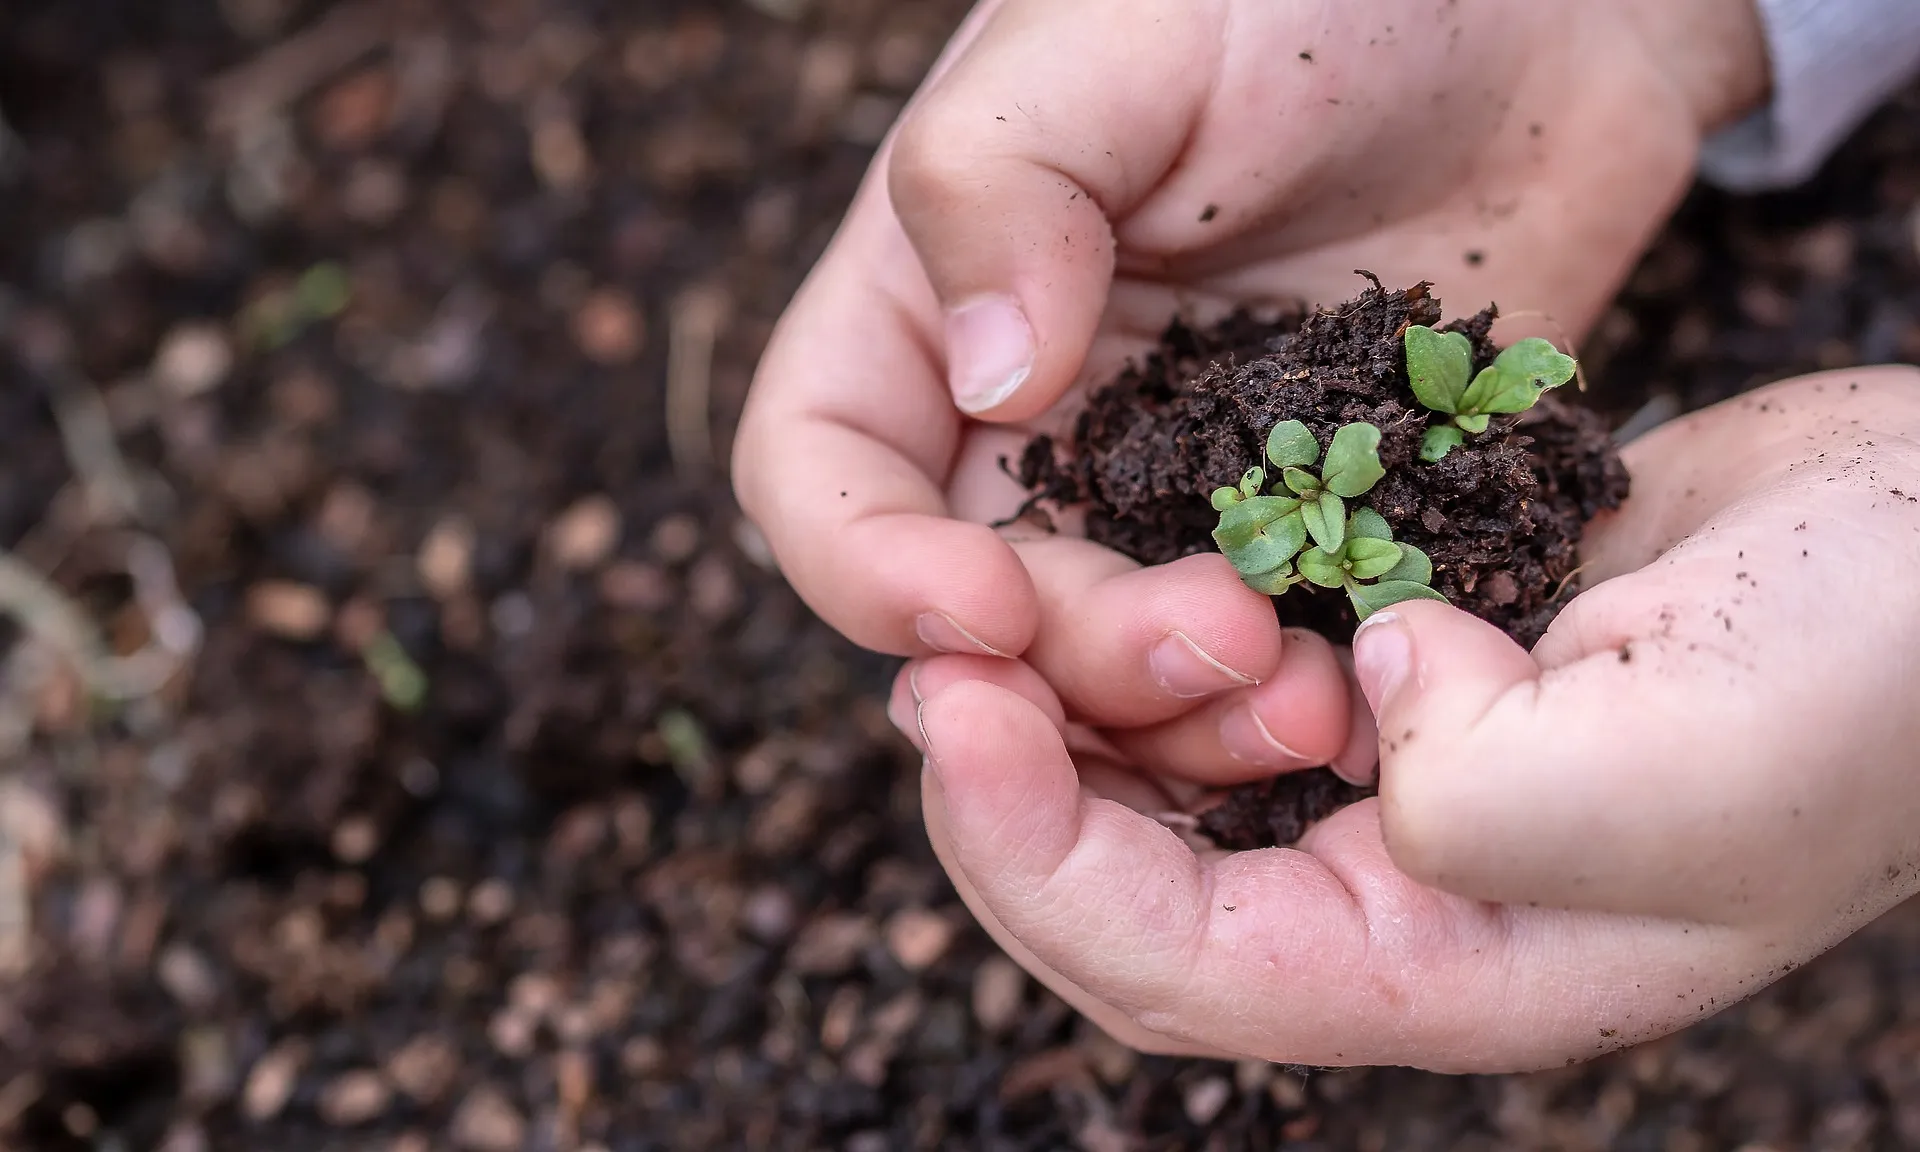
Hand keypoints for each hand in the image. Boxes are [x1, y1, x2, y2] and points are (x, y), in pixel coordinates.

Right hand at [732, 0, 1769, 677]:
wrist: (1539, 13)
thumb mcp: (1124, 34)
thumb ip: (1004, 185)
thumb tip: (987, 382)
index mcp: (935, 302)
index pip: (821, 471)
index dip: (866, 567)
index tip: (981, 607)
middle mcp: (1035, 417)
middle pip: (982, 609)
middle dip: (1073, 661)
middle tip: (1218, 640)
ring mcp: (1172, 486)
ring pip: (1117, 669)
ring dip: (1183, 717)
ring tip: (1307, 697)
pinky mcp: (1305, 527)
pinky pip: (1269, 654)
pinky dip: (1296, 701)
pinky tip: (1371, 693)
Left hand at [893, 367, 1919, 1071]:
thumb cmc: (1870, 676)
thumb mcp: (1682, 767)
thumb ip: (1483, 791)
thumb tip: (1361, 698)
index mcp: (1452, 969)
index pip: (1175, 964)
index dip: (1035, 855)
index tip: (953, 712)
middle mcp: (1403, 899)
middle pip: (1133, 893)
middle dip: (1014, 791)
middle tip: (933, 662)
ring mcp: (1399, 783)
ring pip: (1166, 787)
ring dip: (1075, 710)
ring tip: (999, 612)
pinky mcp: (1406, 671)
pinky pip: (1232, 681)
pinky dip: (1159, 639)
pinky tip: (1116, 569)